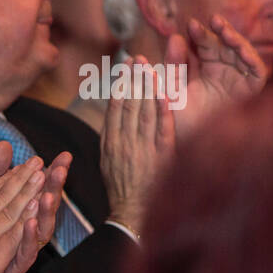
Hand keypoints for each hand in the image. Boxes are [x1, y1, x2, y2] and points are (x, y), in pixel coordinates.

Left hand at [0, 142, 72, 272]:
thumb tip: (4, 144)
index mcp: (21, 212)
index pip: (41, 189)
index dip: (52, 172)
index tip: (63, 156)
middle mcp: (26, 230)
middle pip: (46, 205)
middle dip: (55, 186)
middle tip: (63, 168)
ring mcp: (22, 249)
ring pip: (41, 229)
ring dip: (46, 211)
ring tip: (47, 195)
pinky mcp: (12, 267)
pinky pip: (25, 252)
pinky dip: (28, 238)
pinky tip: (29, 222)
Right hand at [101, 55, 175, 235]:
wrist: (131, 213)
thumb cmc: (120, 190)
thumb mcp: (107, 163)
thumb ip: (111, 140)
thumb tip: (114, 119)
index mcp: (110, 143)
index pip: (115, 108)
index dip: (120, 85)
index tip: (124, 69)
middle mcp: (124, 142)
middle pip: (129, 104)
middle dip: (133, 80)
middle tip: (138, 58)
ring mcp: (142, 148)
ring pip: (144, 112)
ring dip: (148, 88)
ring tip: (151, 68)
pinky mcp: (159, 155)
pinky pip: (162, 128)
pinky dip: (163, 110)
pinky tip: (165, 93)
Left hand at [166, 14, 265, 126]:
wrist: (191, 147)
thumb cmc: (179, 122)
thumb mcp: (173, 90)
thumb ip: (174, 67)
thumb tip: (174, 37)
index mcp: (205, 70)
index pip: (205, 47)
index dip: (200, 35)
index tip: (189, 25)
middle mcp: (224, 73)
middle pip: (224, 46)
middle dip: (218, 32)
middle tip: (209, 20)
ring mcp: (238, 80)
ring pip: (241, 53)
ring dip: (234, 40)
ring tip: (223, 29)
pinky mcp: (251, 90)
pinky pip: (257, 71)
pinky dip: (251, 58)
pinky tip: (240, 49)